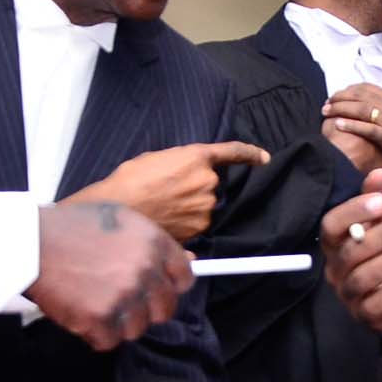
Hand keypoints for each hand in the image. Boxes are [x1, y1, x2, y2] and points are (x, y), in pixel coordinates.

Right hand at [30, 202, 193, 350]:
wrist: (30, 242)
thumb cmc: (69, 228)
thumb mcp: (120, 220)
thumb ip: (152, 243)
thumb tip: (191, 262)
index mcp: (154, 243)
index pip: (184, 278)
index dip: (167, 287)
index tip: (153, 291)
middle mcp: (145, 270)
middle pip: (164, 309)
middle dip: (143, 309)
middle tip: (117, 300)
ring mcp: (124, 296)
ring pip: (137, 329)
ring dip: (116, 323)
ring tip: (92, 301)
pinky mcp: (100, 319)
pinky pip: (108, 342)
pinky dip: (93, 334)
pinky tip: (79, 311)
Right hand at [65, 141, 269, 241]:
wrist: (118, 210)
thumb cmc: (129, 181)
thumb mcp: (155, 159)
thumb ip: (179, 163)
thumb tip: (184, 174)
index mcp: (197, 157)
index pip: (232, 152)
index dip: (250, 154)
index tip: (263, 158)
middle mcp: (207, 182)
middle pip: (210, 184)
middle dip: (194, 186)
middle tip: (167, 190)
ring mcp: (205, 208)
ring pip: (204, 205)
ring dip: (189, 206)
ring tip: (161, 206)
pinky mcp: (198, 229)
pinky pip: (196, 223)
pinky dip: (184, 223)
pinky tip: (165, 220)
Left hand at [321, 76, 381, 181]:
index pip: (369, 88)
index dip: (351, 90)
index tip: (339, 94)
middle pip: (360, 96)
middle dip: (340, 98)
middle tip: (327, 103)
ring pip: (361, 110)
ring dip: (341, 109)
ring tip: (327, 112)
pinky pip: (367, 129)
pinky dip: (352, 125)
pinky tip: (339, 125)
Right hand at [321, 170, 381, 338]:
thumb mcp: (380, 222)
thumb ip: (377, 198)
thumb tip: (381, 172)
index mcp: (334, 243)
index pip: (331, 226)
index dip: (353, 212)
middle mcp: (336, 269)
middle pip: (352, 252)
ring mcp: (348, 294)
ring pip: (364, 278)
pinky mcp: (365, 315)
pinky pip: (376, 305)